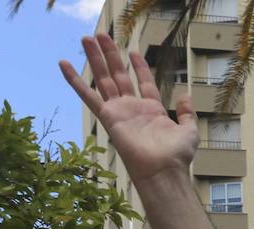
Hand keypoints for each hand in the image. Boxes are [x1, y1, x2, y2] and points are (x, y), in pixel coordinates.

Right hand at [60, 34, 198, 184]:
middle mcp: (133, 109)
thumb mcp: (189, 130)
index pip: (144, 83)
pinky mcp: (108, 117)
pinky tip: (63, 64)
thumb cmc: (177, 155)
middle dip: (110, 55)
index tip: (133, 52)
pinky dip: (74, 81)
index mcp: (152, 111)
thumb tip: (186, 96)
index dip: (139, 67)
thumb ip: (187, 113)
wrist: (163, 169)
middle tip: (101, 35)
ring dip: (95, 59)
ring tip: (87, 38)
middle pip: (119, 76)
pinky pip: (88, 96)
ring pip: (103, 79)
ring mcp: (119, 112)